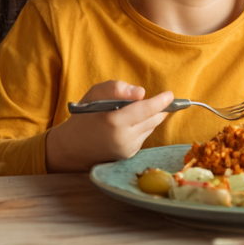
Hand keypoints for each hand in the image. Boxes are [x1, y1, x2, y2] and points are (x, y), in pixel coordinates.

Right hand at [45, 80, 174, 172]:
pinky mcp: (129, 155)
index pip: (145, 110)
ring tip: (141, 110)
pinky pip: (144, 136)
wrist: (72, 147)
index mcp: (115, 122)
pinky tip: (131, 123)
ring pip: (150, 128)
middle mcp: (124, 138)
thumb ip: (116, 89)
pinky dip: (142, 127)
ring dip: (151, 117)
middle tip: (163, 99)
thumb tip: (141, 92)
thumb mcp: (94, 95)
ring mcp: (128, 149)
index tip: (170, 95)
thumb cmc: (84, 116)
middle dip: (159, 109)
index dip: (160, 102)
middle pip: (153, 119)